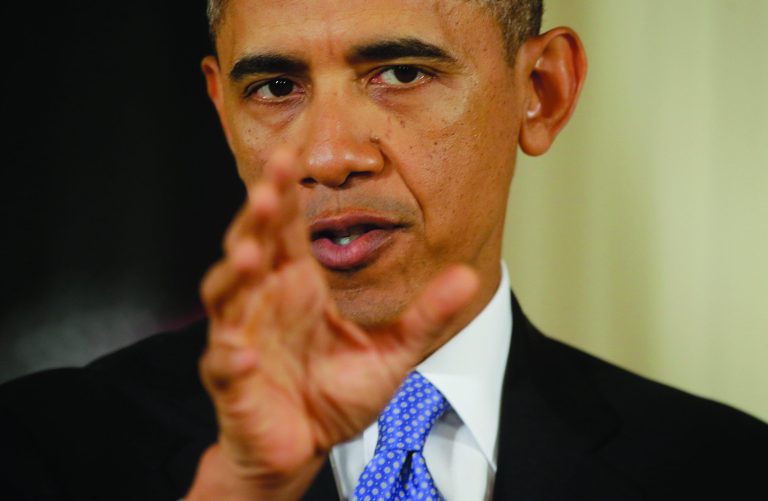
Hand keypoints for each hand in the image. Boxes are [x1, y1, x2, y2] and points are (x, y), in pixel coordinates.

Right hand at [186, 151, 477, 499]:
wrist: (306, 444)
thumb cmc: (337, 394)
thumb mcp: (393, 351)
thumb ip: (426, 314)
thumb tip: (469, 276)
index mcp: (297, 285)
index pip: (285, 229)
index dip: (283, 193)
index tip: (292, 158)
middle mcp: (264, 301)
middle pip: (249, 245)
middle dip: (253, 216)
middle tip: (266, 187)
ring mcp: (243, 336)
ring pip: (225, 294)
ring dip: (233, 273)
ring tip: (250, 253)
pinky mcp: (232, 378)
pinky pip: (224, 363)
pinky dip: (231, 357)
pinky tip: (245, 355)